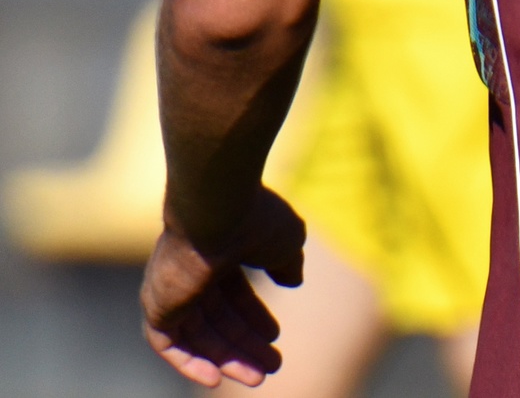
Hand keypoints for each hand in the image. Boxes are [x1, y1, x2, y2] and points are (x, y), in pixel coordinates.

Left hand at [142, 187, 305, 387]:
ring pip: (198, 335)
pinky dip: (189, 362)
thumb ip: (288, 263)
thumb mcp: (286, 242)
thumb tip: (293, 281)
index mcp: (220, 251)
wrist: (217, 210)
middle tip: (270, 366)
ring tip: (257, 377)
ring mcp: (172, 290)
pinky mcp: (157, 306)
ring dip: (226, 358)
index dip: (255, 317)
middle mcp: (191, 271)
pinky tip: (215, 379)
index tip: (275, 336)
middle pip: (218, 319)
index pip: (234, 294)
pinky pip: (169, 344)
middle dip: (245, 344)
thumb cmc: (255, 220)